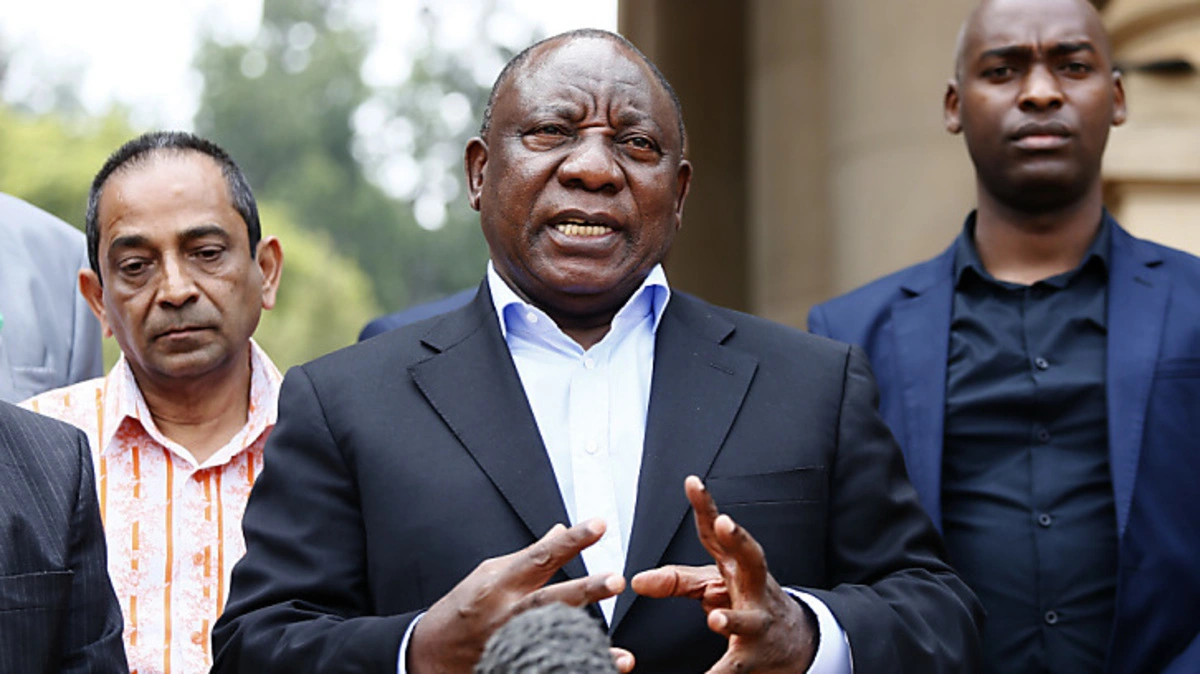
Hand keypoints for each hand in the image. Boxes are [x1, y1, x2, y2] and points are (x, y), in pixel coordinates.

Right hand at [409, 519, 624, 673]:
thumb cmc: (462, 608)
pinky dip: (573, 673)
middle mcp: (507, 613)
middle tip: (615, 580)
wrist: (428, 654)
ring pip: (553, 643)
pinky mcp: (508, 667)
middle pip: (550, 599)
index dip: (571, 540)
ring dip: (587, 647)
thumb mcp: (490, 573)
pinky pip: (547, 672)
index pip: (541, 555)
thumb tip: (560, 531)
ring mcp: (509, 645)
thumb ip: (529, 556)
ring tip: (621, 655)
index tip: (599, 525)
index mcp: (501, 583)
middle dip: (584, 590)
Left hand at [632, 476, 816, 672]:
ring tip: (716, 620)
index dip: (706, 506)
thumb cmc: (747, 603)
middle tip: (725, 523)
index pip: (718, 533)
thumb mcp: (712, 586)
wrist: (794, 641)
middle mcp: (753, 588)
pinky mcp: (755, 656)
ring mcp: (758, 622)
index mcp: (737, 567)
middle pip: (752, 558)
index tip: (692, 482)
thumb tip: (635, 581)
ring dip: (732, 620)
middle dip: (739, 540)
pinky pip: (735, 667)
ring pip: (747, 619)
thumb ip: (675, 581)